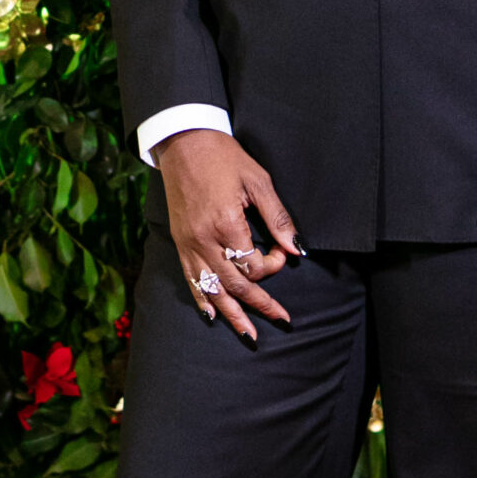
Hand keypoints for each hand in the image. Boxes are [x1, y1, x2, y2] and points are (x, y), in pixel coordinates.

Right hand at [155, 129, 301, 340]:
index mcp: (226, 223)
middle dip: (259, 303)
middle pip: (234, 284)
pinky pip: (191, 279)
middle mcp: (204, 240)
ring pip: (211, 289)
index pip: (253, 264)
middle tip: (282, 318)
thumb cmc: (223, 157)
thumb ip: (278, 217)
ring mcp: (188, 244)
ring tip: (249, 335)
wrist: (183, 142)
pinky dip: (202, 299)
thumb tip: (297, 248)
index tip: (282, 251)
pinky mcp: (180, 242)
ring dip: (231, 314)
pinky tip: (212, 315)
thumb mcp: (258, 181)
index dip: (273, 265)